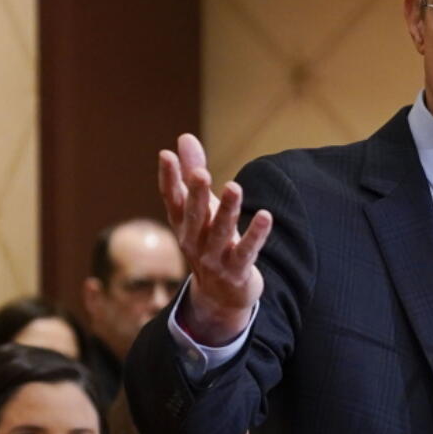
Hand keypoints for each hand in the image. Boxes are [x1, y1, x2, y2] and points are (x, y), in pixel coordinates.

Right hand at [158, 134, 272, 344]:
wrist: (220, 296)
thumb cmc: (209, 241)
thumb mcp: (201, 208)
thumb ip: (192, 173)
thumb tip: (184, 137)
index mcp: (183, 225)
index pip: (172, 200)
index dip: (168, 179)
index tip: (166, 155)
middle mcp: (194, 242)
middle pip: (194, 216)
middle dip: (196, 195)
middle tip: (200, 174)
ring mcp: (214, 259)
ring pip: (221, 232)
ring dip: (228, 210)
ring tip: (234, 187)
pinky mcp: (236, 271)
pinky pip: (246, 251)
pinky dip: (256, 235)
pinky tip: (266, 216)